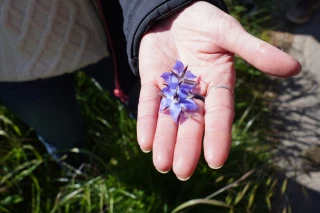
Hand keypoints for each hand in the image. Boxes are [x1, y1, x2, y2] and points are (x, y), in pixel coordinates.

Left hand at [137, 1, 300, 179]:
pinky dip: (147, 121)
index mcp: (218, 83)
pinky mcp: (152, 82)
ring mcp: (172, 89)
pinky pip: (149, 104)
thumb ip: (255, 51)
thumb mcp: (229, 33)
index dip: (218, 135)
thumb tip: (293, 67)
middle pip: (192, 123)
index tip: (215, 159)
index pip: (219, 113)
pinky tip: (145, 142)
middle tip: (181, 171)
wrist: (174, 12)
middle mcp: (196, 92)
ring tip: (162, 165)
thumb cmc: (205, 20)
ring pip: (169, 119)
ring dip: (165, 141)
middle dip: (187, 147)